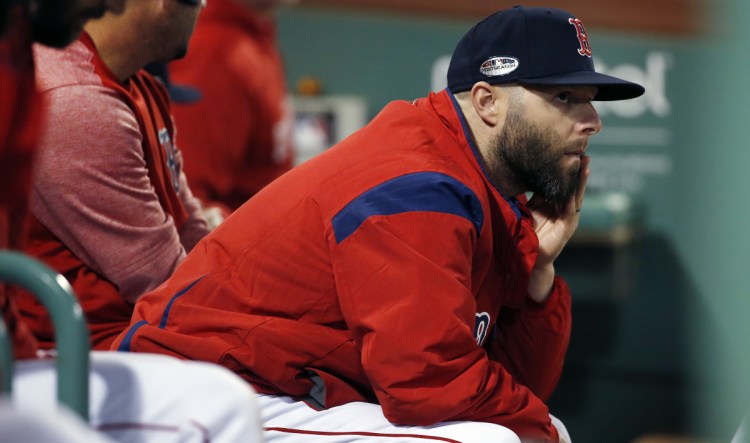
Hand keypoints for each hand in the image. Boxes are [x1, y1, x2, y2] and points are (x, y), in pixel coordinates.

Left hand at [525, 156, 589, 301]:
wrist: (529, 254)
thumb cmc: (529, 230)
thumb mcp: (531, 207)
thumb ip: (535, 194)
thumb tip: (529, 173)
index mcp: (557, 203)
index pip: (565, 183)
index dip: (569, 170)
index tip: (572, 154)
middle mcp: (565, 209)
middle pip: (574, 187)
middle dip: (579, 172)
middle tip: (585, 155)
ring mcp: (568, 218)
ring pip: (576, 196)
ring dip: (581, 182)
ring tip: (585, 167)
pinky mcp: (567, 228)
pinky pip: (570, 211)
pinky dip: (571, 200)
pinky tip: (572, 191)